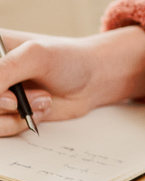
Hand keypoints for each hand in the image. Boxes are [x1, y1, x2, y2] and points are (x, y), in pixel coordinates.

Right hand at [0, 26, 144, 136]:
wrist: (98, 77)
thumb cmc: (72, 58)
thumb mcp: (35, 55)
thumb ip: (2, 70)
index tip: (5, 93)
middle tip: (19, 101)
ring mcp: (0, 93)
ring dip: (10, 116)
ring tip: (40, 99)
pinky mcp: (8, 113)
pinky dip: (16, 125)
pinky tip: (42, 108)